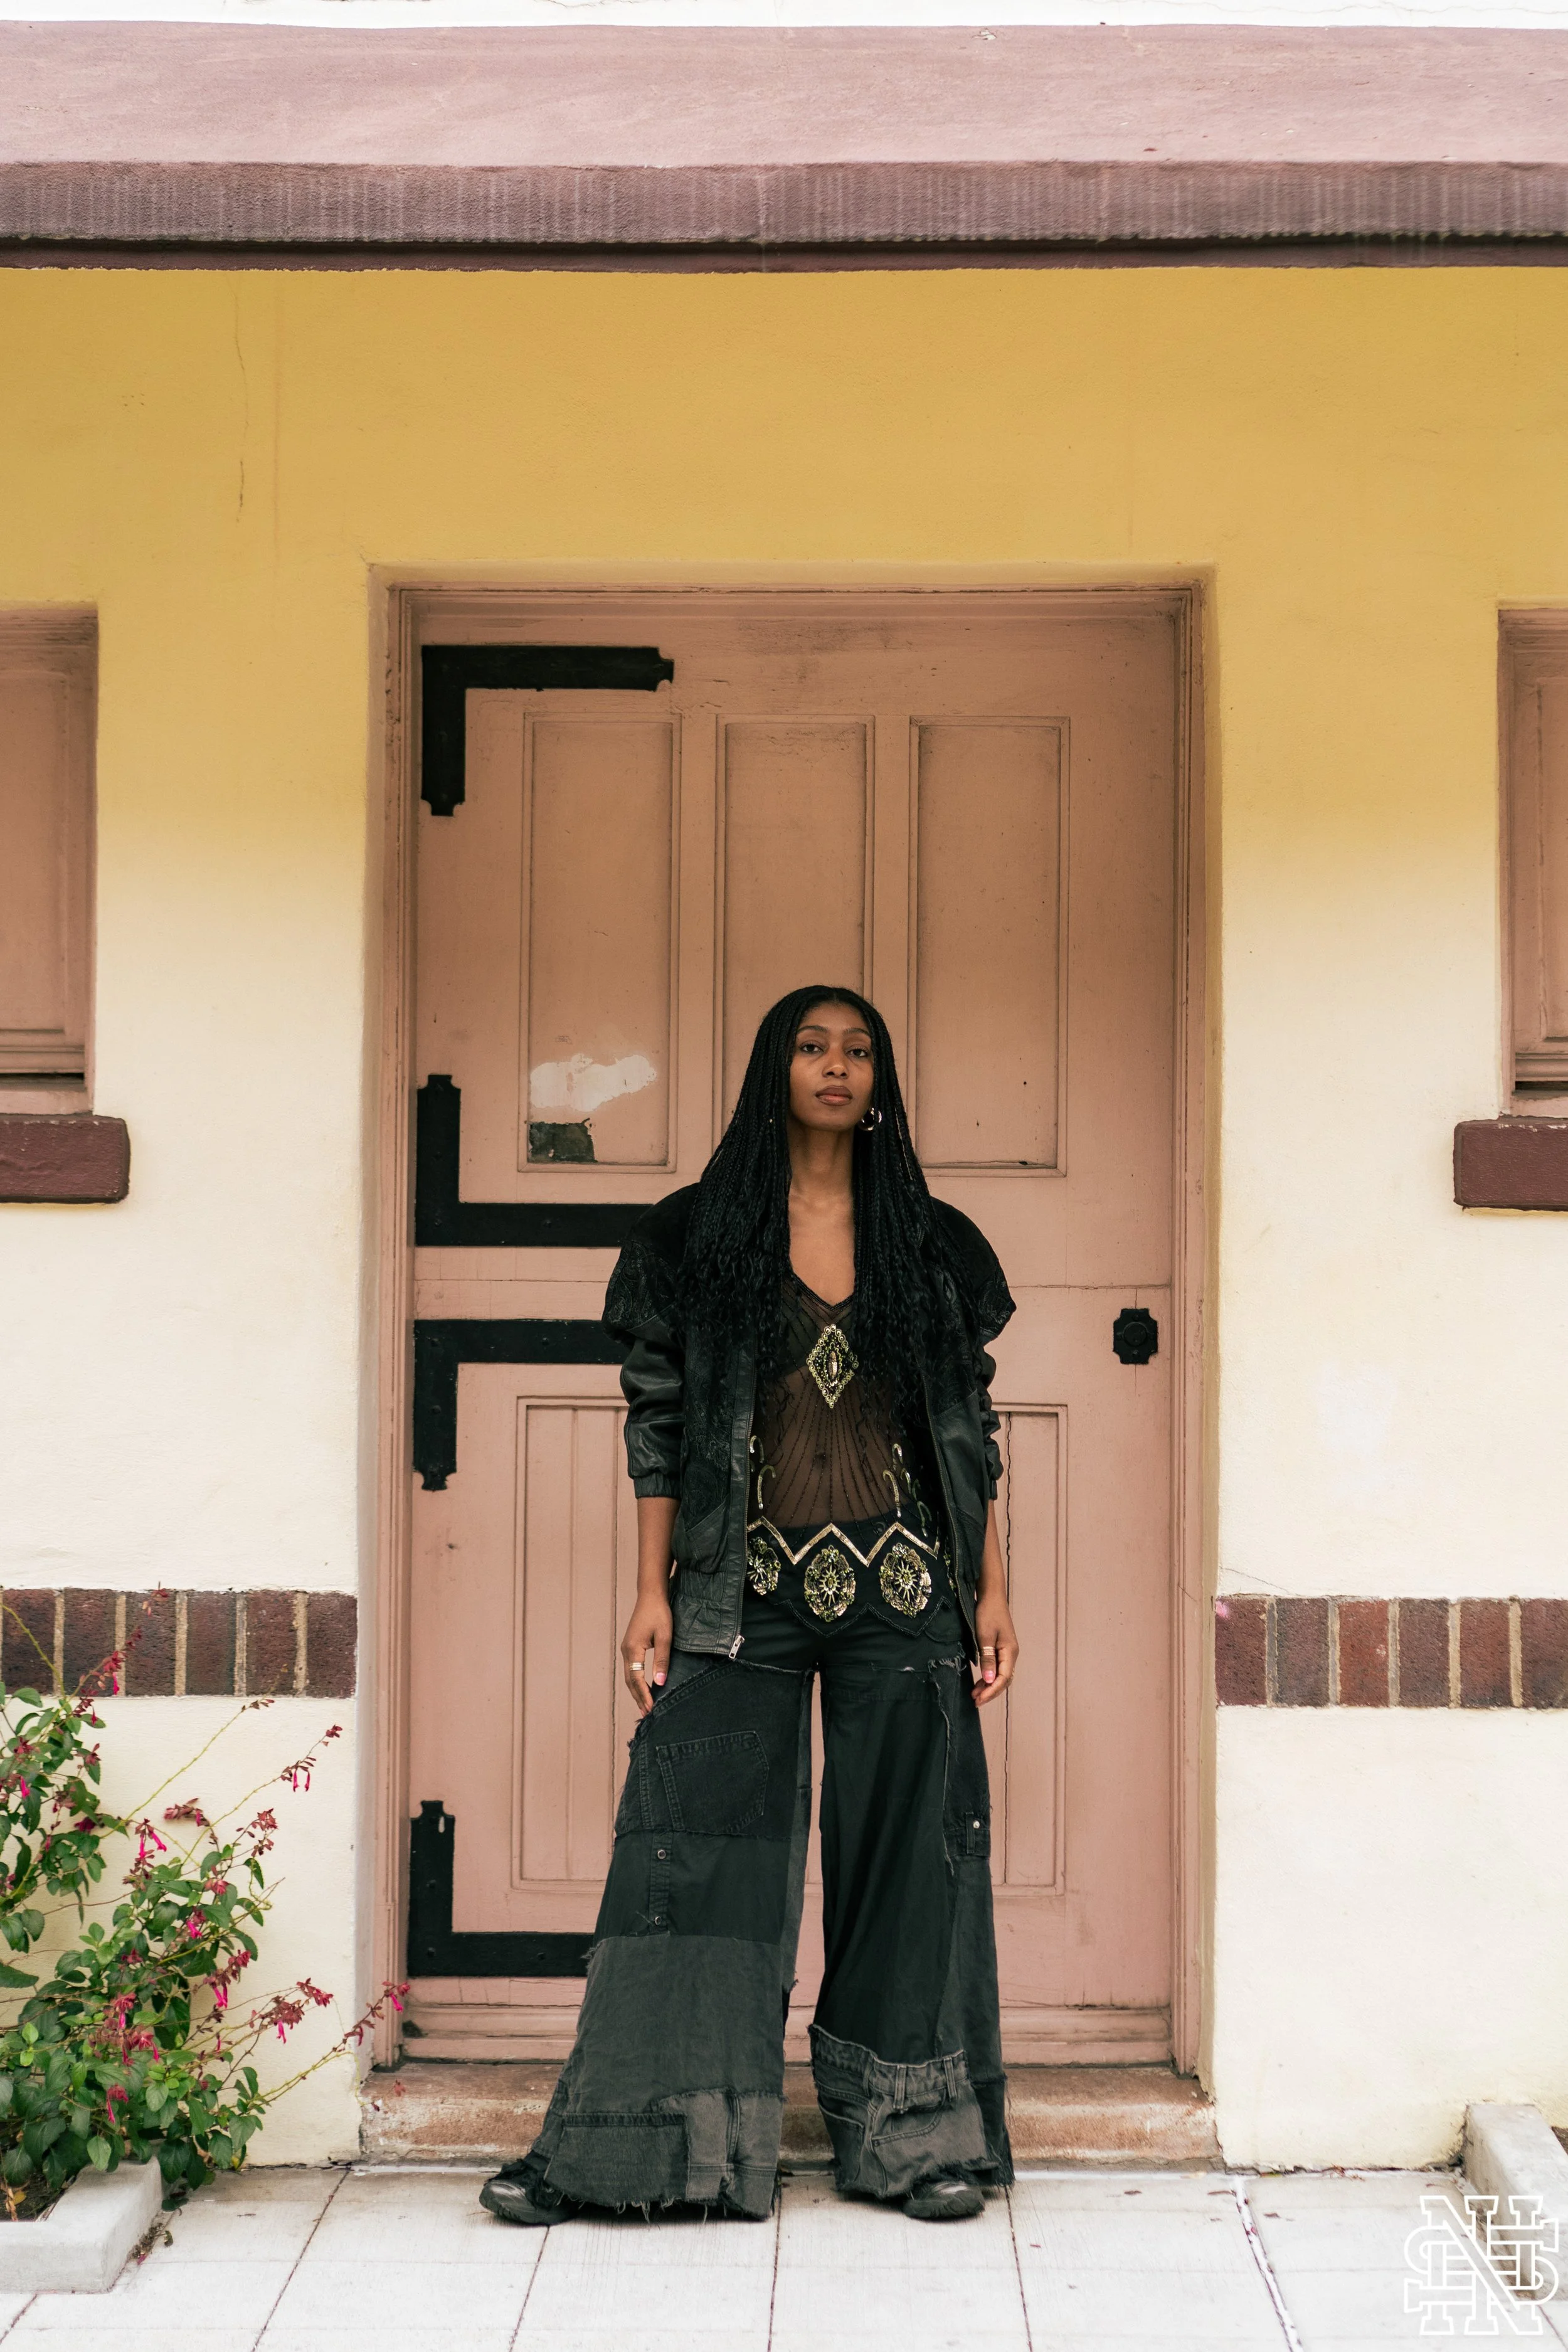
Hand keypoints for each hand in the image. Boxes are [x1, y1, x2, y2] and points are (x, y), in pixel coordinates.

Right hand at [620, 1592, 672, 1716]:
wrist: (650, 1595)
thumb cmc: (659, 1613)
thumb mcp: (664, 1636)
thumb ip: (661, 1660)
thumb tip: (660, 1682)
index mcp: (633, 1649)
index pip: (636, 1679)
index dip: (644, 1695)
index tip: (651, 1708)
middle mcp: (626, 1651)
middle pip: (630, 1680)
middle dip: (638, 1697)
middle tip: (647, 1713)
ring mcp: (626, 1648)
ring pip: (629, 1676)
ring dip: (636, 1691)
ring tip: (644, 1706)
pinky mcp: (630, 1646)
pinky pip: (631, 1669)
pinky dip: (636, 1681)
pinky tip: (643, 1688)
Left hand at [972, 1586, 1018, 1708]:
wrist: (991, 1595)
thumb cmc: (987, 1613)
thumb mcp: (984, 1636)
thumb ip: (988, 1658)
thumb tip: (990, 1680)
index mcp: (1010, 1652)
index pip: (1003, 1678)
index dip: (991, 1691)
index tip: (978, 1699)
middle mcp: (1011, 1654)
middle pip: (1004, 1680)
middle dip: (990, 1692)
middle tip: (975, 1701)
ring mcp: (1007, 1651)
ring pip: (1000, 1675)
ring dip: (989, 1686)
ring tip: (975, 1695)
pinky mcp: (1001, 1648)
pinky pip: (997, 1668)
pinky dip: (989, 1677)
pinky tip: (980, 1682)